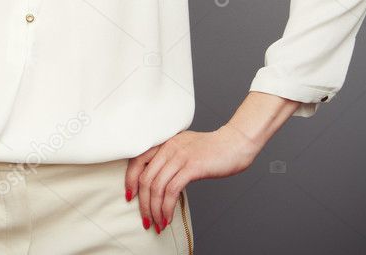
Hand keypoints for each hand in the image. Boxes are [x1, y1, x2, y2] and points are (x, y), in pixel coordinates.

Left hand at [125, 125, 258, 233]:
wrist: (235, 143)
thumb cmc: (212, 149)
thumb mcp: (184, 147)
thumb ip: (170, 158)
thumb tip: (158, 179)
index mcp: (164, 142)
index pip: (137, 160)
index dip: (130, 179)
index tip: (130, 196)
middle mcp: (168, 147)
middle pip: (145, 178)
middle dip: (143, 203)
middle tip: (145, 219)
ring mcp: (180, 156)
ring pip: (157, 187)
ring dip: (154, 210)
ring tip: (157, 223)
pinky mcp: (192, 167)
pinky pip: (172, 191)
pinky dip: (167, 208)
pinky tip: (168, 218)